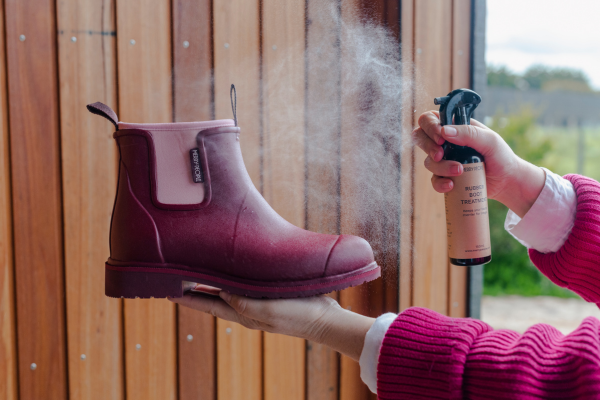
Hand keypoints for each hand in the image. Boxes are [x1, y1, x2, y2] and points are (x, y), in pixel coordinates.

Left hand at [170, 291, 374, 360]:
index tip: (166, 291)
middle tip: (176, 278)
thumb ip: (243, 302)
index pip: (207, 304)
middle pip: (213, 299)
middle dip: (195, 290)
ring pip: (226, 292)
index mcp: (242, 314)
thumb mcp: (267, 309)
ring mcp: (258, 303)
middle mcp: (246, 309)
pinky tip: (231, 271)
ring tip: (195, 273)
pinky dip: (230, 280)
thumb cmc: (297, 315)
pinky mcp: (269, 295)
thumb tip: (221, 293)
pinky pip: (242, 286)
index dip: (187, 298)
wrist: (324, 321)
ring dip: (210, 284)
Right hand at [413, 111, 545, 217]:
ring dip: (441, 167)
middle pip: (421, 138)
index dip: (429, 126)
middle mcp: (446, 142)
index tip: (441, 137)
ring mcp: (445, 160)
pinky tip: (451, 185)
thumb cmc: (501, 156)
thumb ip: (468, 133)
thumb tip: (444, 131)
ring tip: (459, 171)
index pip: (431, 119)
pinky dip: (440, 183)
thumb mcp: (490, 140)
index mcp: (456, 127)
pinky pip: (434, 180)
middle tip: (440, 154)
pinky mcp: (446, 177)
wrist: (507, 182)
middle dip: (427, 147)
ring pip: (428, 161)